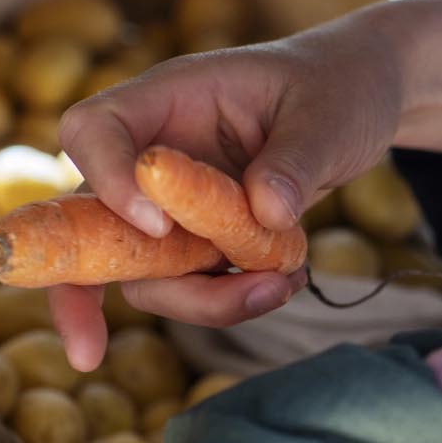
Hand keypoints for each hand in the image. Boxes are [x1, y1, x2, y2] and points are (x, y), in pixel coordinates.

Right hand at [50, 0, 441, 369]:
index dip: (105, 180)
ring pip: (146, 270)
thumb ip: (297, 158)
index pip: (94, 130)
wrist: (358, 100)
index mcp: (168, 99)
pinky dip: (231, 298)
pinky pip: (193, 283)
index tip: (157, 225)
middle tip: (89, 355)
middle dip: (83, 290)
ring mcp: (173, 201)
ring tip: (281, 288)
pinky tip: (286, 285)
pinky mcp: (201, 238)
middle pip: (90, 222)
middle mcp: (154, 154)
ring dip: (202, 299)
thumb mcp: (327, 115)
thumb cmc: (337, 86)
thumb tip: (267, 211)